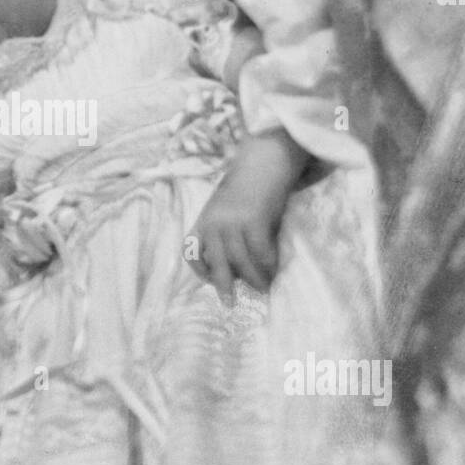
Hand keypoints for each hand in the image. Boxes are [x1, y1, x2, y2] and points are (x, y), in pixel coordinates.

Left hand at [187, 131, 307, 299]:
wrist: (263, 160)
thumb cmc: (248, 188)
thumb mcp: (227, 209)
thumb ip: (226, 233)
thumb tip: (236, 266)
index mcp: (204, 219)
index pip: (190, 250)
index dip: (198, 269)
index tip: (210, 281)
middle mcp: (214, 223)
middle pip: (216, 262)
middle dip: (223, 285)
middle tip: (231, 303)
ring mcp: (233, 222)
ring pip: (241, 261)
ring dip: (254, 279)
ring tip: (263, 288)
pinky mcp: (253, 221)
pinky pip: (260, 252)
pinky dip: (268, 265)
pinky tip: (274, 271)